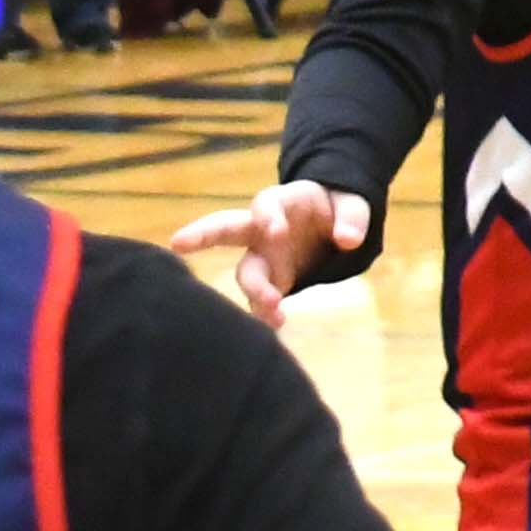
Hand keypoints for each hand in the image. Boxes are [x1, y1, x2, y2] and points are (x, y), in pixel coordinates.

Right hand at [171, 179, 368, 325]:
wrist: (331, 226)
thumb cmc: (336, 209)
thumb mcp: (351, 204)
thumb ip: (353, 218)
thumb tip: (348, 240)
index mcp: (280, 203)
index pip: (265, 204)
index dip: (268, 216)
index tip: (275, 230)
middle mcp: (260, 230)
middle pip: (225, 229)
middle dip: (202, 235)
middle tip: (178, 242)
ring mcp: (262, 257)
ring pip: (246, 273)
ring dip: (256, 290)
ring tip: (273, 309)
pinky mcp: (271, 281)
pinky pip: (262, 298)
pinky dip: (266, 312)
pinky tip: (275, 327)